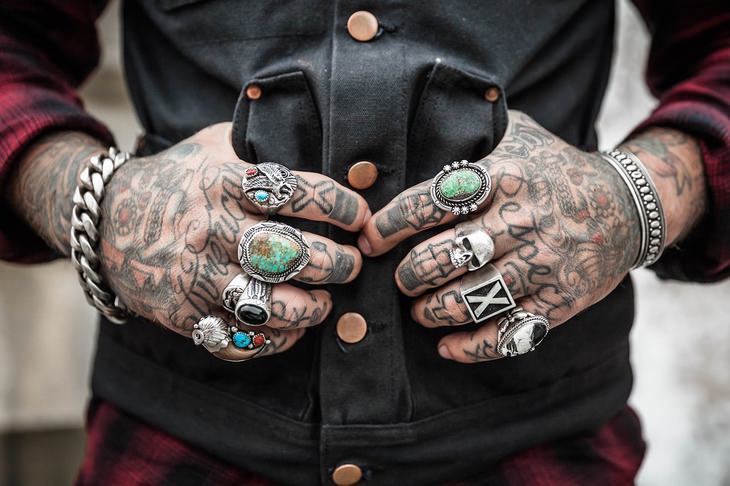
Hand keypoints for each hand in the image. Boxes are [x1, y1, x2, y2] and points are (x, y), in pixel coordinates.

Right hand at [100, 123, 369, 360]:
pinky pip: (239, 341)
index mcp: (223, 182)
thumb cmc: (177, 180)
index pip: (297, 193)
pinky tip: (293, 328)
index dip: (341, 207)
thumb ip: (262, 145)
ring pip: (269, 306)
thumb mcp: (214, 146)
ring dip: (312, 309)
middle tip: (354, 264)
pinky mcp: (182, 315)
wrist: (104, 220)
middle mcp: (211, 229)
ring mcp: (194, 276)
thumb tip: (329, 154)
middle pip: (291, 255)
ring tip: (326, 302)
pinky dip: (275, 341)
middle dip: (338, 264)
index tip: (361, 217)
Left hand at [360, 111, 640, 362]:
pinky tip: (446, 346)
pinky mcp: (560, 301)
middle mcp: (521, 220)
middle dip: (408, 274)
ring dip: (431, 311)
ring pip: (470, 299)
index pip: (430, 203)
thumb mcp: (520, 135)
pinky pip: (507, 334)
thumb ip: (474, 130)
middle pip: (444, 256)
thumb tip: (418, 122)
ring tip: (420, 309)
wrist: (628, 206)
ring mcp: (543, 264)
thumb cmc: (556, 170)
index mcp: (503, 177)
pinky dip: (470, 347)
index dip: (389, 225)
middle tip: (400, 279)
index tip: (369, 240)